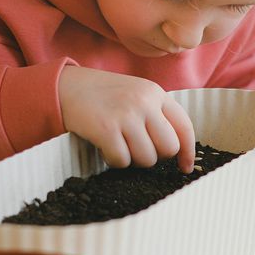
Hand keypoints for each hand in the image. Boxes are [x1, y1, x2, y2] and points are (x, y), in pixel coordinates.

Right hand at [58, 66, 195, 171]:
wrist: (66, 86)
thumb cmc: (103, 95)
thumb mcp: (136, 94)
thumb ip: (156, 114)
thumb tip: (175, 150)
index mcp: (156, 93)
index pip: (184, 127)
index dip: (188, 152)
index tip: (185, 168)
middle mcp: (144, 102)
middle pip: (169, 148)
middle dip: (155, 157)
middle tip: (137, 150)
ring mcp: (126, 114)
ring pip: (147, 159)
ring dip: (133, 160)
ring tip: (120, 145)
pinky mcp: (106, 128)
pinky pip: (122, 161)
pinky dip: (114, 160)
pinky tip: (105, 147)